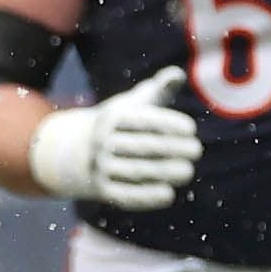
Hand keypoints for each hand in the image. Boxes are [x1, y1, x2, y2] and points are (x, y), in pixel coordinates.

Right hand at [27, 65, 200, 209]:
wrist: (74, 154)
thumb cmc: (119, 125)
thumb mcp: (134, 104)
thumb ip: (158, 90)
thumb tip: (177, 75)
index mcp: (112, 119)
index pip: (143, 121)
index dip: (169, 124)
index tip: (190, 129)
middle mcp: (102, 143)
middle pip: (143, 146)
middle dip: (173, 149)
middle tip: (196, 151)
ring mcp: (100, 168)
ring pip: (136, 171)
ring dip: (165, 173)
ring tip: (188, 171)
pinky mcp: (101, 191)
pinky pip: (125, 195)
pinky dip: (147, 197)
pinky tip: (169, 195)